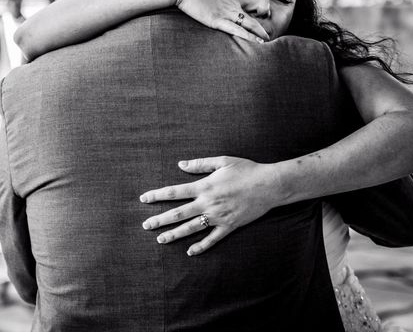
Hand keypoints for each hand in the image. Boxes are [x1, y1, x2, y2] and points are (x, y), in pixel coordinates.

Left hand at [139, 156, 275, 255]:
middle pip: (178, 213)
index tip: (144, 199)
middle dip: (160, 219)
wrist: (269, 185)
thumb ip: (200, 163)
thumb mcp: (222, 161)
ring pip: (191, 228)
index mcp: (205, 186)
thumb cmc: (246, 170)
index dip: (158, 195)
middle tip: (145, 225)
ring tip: (160, 239)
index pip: (175, 192)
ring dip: (174, 234)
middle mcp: (208, 203)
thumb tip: (181, 164)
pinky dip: (201, 246)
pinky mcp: (229, 226)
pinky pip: (212, 239)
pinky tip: (189, 252)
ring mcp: (218, 216)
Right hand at [172, 0, 269, 42]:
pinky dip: (248, 36)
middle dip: (260, 30)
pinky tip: (256, 41)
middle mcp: (230, 5)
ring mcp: (225, 12)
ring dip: (258, 34)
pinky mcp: (216, 19)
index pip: (244, 13)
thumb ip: (210, 0)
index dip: (252, 23)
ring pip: (248, 24)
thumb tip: (208, 5)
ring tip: (266, 42)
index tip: (258, 31)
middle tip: (268, 38)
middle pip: (250, 19)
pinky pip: (236, 30)